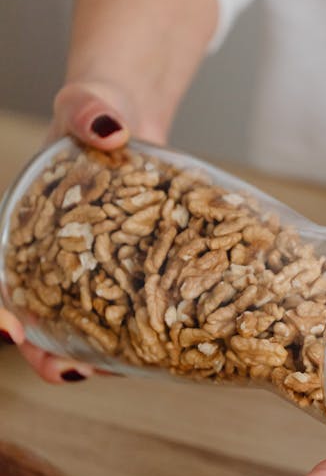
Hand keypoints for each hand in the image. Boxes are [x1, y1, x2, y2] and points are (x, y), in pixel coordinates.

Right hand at [0, 81, 141, 381]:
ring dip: (90, 355)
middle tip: (69, 372)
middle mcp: (49, 254)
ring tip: (118, 369)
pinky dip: (132, 334)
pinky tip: (160, 349)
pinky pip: (124, 311)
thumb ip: (88, 108)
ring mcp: (87, 268)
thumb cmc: (95, 111)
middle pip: (36, 316)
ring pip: (78, 326)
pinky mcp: (125, 272)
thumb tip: (110, 128)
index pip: (0, 276)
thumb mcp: (86, 103)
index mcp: (24, 223)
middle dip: (45, 352)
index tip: (8, 326)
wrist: (128, 119)